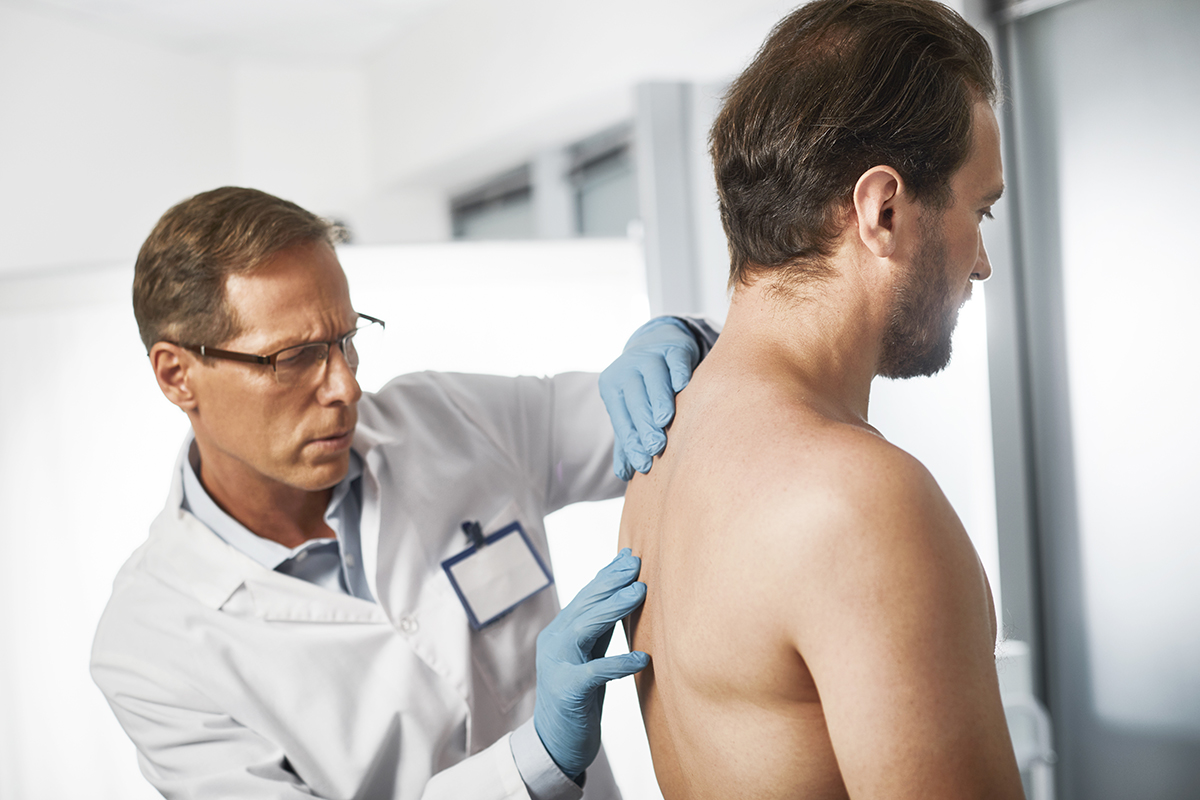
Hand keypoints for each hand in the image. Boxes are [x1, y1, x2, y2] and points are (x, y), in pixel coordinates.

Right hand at [534, 549, 649, 778]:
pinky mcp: (568, 691)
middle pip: (584, 605)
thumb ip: (601, 627)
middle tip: (637, 566)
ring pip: (585, 628)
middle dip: (612, 583)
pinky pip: (595, 673)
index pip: (585, 597)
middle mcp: (555, 642)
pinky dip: (619, 663)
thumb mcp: (589, 655)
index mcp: (560, 632)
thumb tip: (623, 594)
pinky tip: (643, 658)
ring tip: (640, 593)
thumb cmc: (579, 697)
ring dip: (614, 609)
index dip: (607, 576)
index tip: (630, 558)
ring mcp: (558, 665)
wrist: (554, 743)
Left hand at [599, 317, 699, 478]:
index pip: (621, 419)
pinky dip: (678, 373)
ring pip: (653, 378)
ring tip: (665, 421)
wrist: (655, 344)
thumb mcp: (631, 409)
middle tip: (655, 447)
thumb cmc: (642, 387)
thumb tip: (624, 475)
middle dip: (644, 425)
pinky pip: (675, 361)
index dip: (632, 443)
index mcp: (612, 387)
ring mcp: (649, 355)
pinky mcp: (673, 348)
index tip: (644, 465)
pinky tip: (683, 386)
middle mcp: (627, 369)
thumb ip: (628, 439)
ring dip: (659, 400)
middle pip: (635, 399)